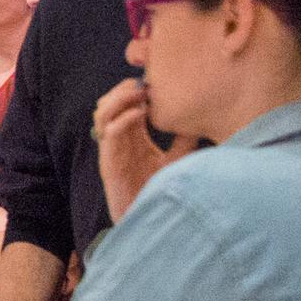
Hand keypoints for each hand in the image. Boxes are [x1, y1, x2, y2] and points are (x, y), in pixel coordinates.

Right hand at [93, 77, 182, 217]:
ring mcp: (111, 149)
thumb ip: (183, 140)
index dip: (133, 90)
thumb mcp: (177, 159)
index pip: (124, 104)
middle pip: (108, 103)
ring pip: (102, 113)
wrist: (148, 217)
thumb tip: (197, 121)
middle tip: (144, 83)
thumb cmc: (159, 190)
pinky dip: (122, 119)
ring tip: (139, 94)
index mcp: (131, 136)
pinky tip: (139, 114)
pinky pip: (108, 133)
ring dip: (118, 98)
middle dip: (123, 89)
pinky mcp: (109, 160)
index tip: (153, 83)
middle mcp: (118, 139)